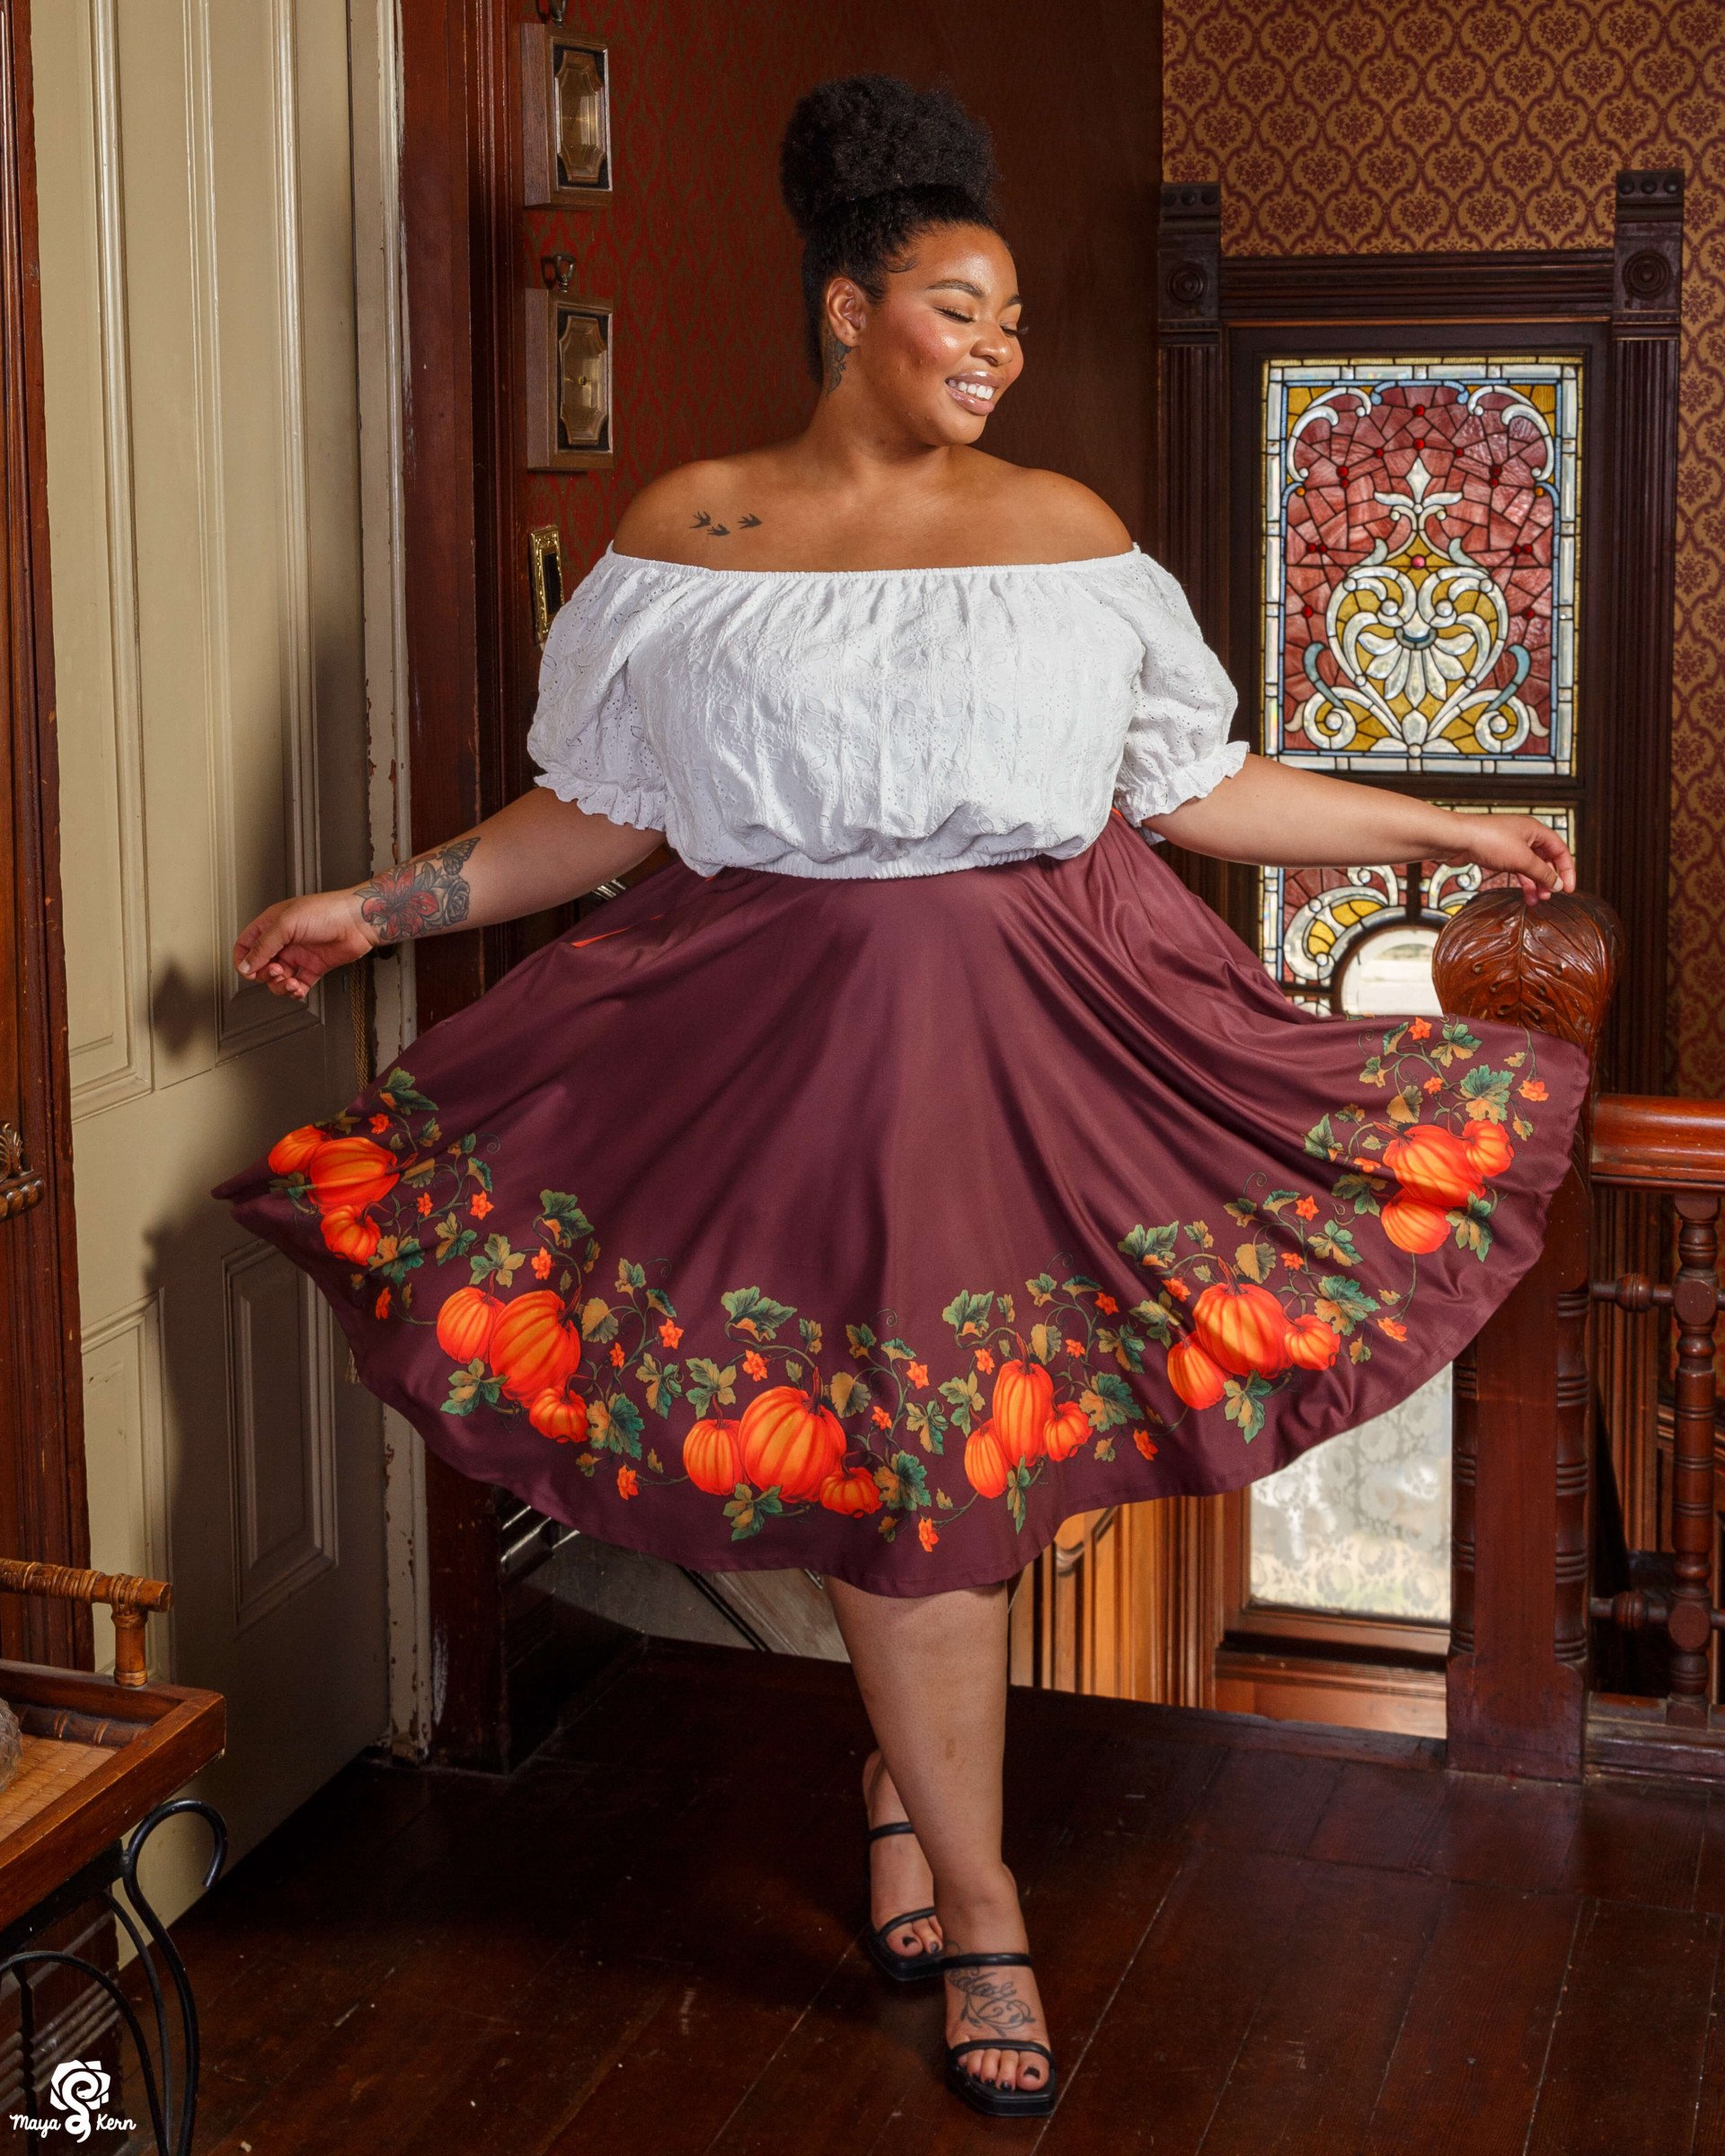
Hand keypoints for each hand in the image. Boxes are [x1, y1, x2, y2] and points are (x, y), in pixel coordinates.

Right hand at [233, 889, 374, 999]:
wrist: (359, 921)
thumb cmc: (328, 911)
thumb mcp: (286, 924)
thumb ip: (263, 945)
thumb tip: (246, 965)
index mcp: (272, 925)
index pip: (246, 945)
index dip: (243, 960)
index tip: (247, 971)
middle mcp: (284, 940)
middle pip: (261, 966)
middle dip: (264, 974)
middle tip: (276, 970)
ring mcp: (299, 955)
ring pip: (278, 979)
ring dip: (280, 986)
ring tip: (289, 982)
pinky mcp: (314, 967)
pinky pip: (298, 985)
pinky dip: (295, 991)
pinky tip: (298, 989)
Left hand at [1438, 813, 1574, 904]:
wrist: (1456, 839)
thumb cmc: (1487, 840)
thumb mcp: (1522, 859)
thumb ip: (1542, 873)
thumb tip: (1557, 884)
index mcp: (1535, 830)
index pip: (1560, 850)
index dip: (1566, 870)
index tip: (1568, 888)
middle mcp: (1524, 835)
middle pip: (1546, 859)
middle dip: (1549, 879)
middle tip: (1549, 896)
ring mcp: (1510, 844)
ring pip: (1530, 866)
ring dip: (1535, 883)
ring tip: (1536, 900)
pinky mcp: (1497, 853)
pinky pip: (1515, 869)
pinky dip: (1521, 881)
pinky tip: (1523, 894)